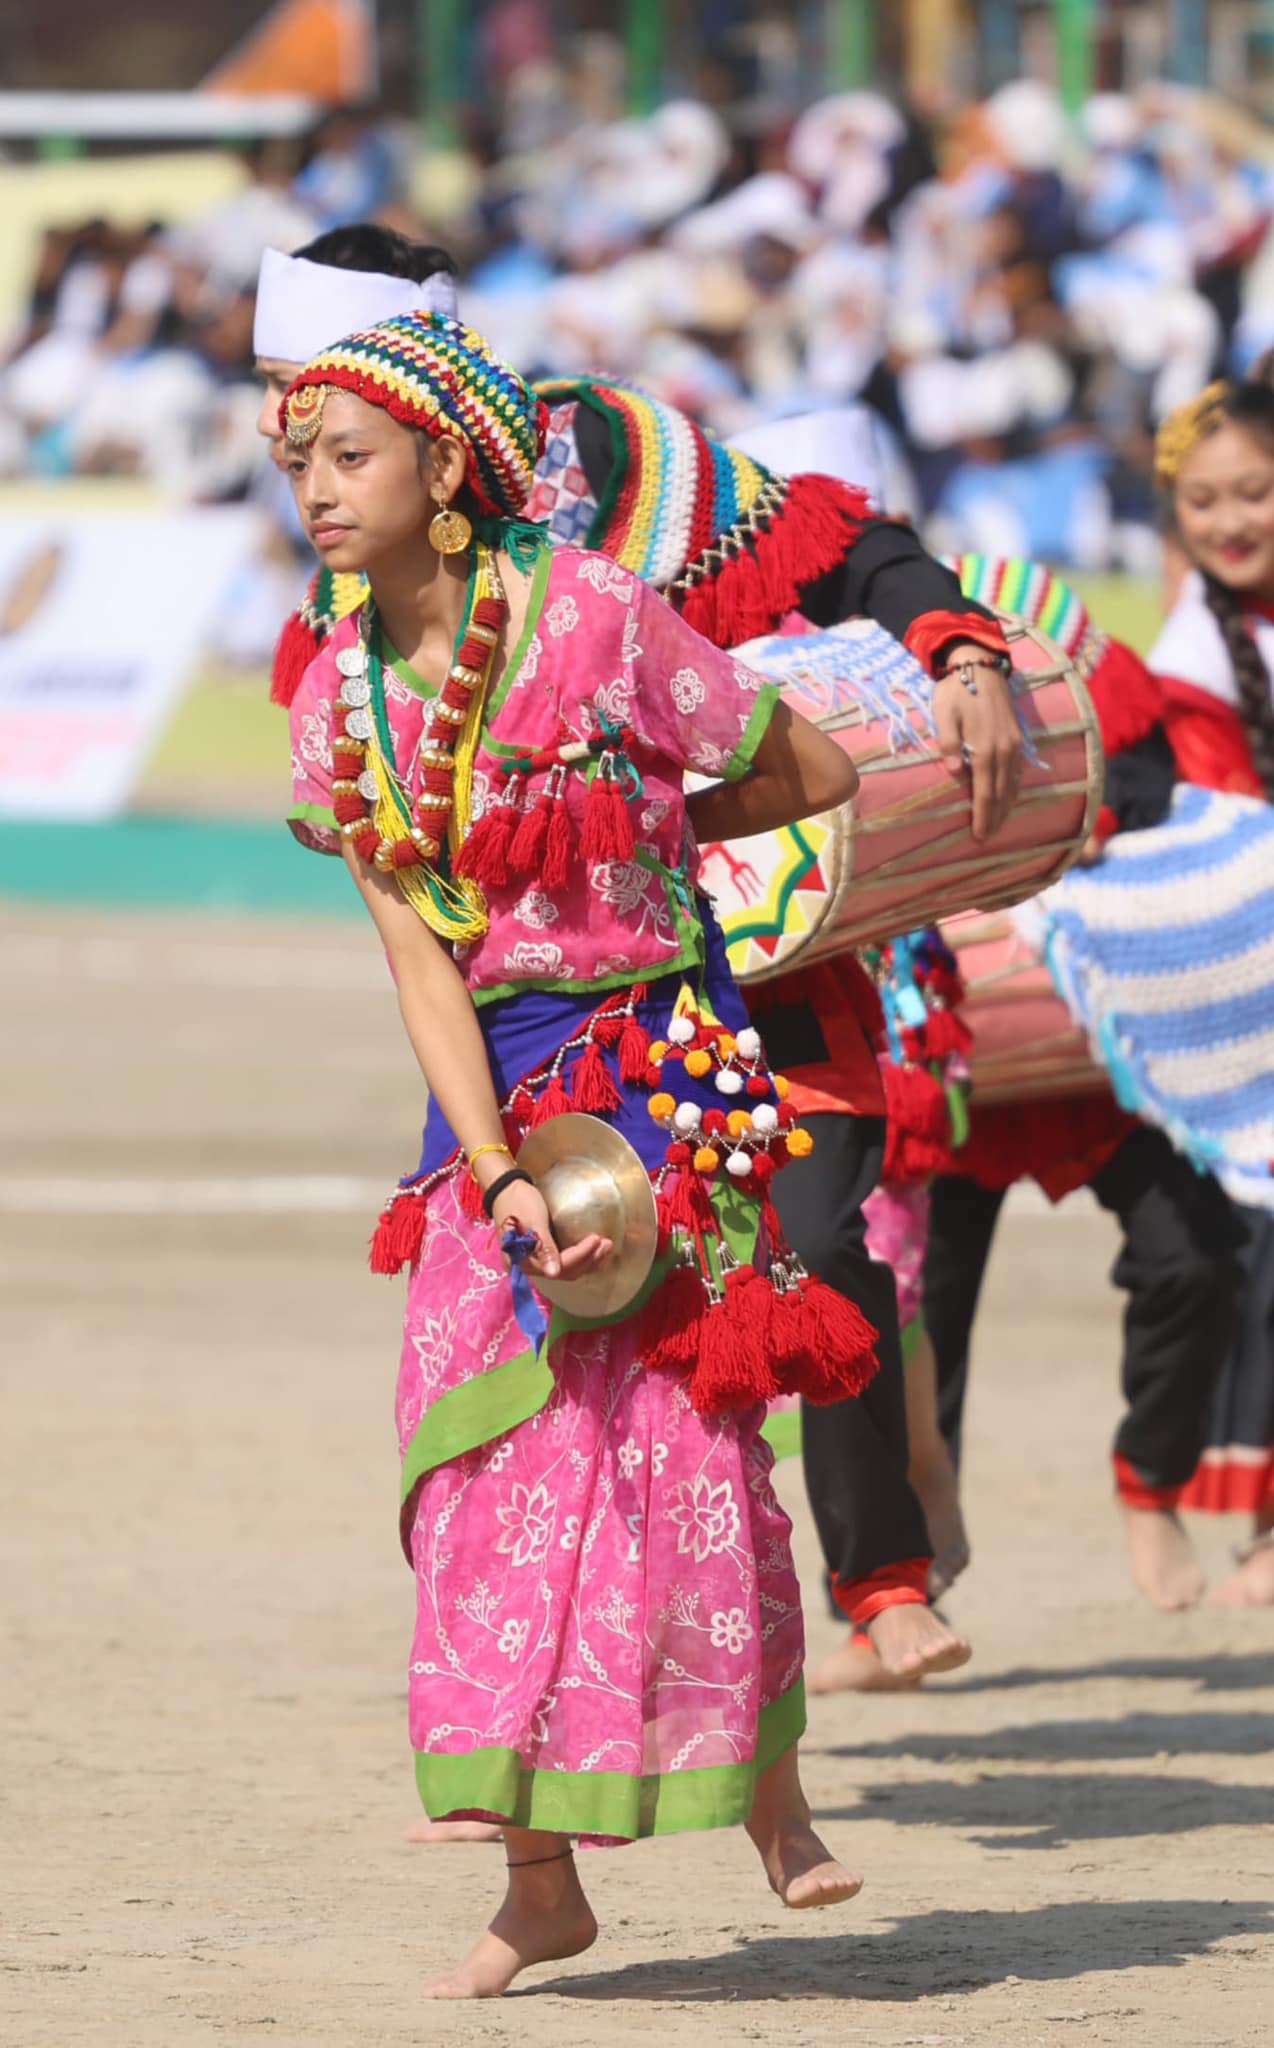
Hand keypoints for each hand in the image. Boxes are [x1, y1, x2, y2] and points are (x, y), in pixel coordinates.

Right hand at [489, 1178, 612, 1283]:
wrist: (505, 1189)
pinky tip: (593, 1250)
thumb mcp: (533, 1222)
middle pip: (565, 1272)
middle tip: (608, 1244)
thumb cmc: (518, 1201)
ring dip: (588, 1260)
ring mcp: (535, 1261)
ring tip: (605, 1247)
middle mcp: (530, 1266)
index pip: (559, 1266)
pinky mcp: (541, 1253)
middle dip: (589, 1260)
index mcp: (524, 1261)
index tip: (596, 1239)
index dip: (581, 1255)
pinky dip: (580, 1257)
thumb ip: (544, 1248)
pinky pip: (563, 1261)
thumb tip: (553, 1273)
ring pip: (566, 1269)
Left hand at [933, 645, 1023, 842]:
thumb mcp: (943, 715)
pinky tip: (1009, 799)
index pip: (985, 792)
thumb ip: (948, 744)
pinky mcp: (1017, 738)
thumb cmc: (956, 691)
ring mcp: (1014, 744)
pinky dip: (1014, 790)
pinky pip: (1018, 771)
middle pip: (1002, 794)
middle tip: (986, 840)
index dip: (982, 816)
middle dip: (994, 819)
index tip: (978, 836)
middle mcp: (1004, 750)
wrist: (981, 666)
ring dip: (1006, 808)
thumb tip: (955, 772)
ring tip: (997, 826)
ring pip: (1013, 785)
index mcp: (985, 748)